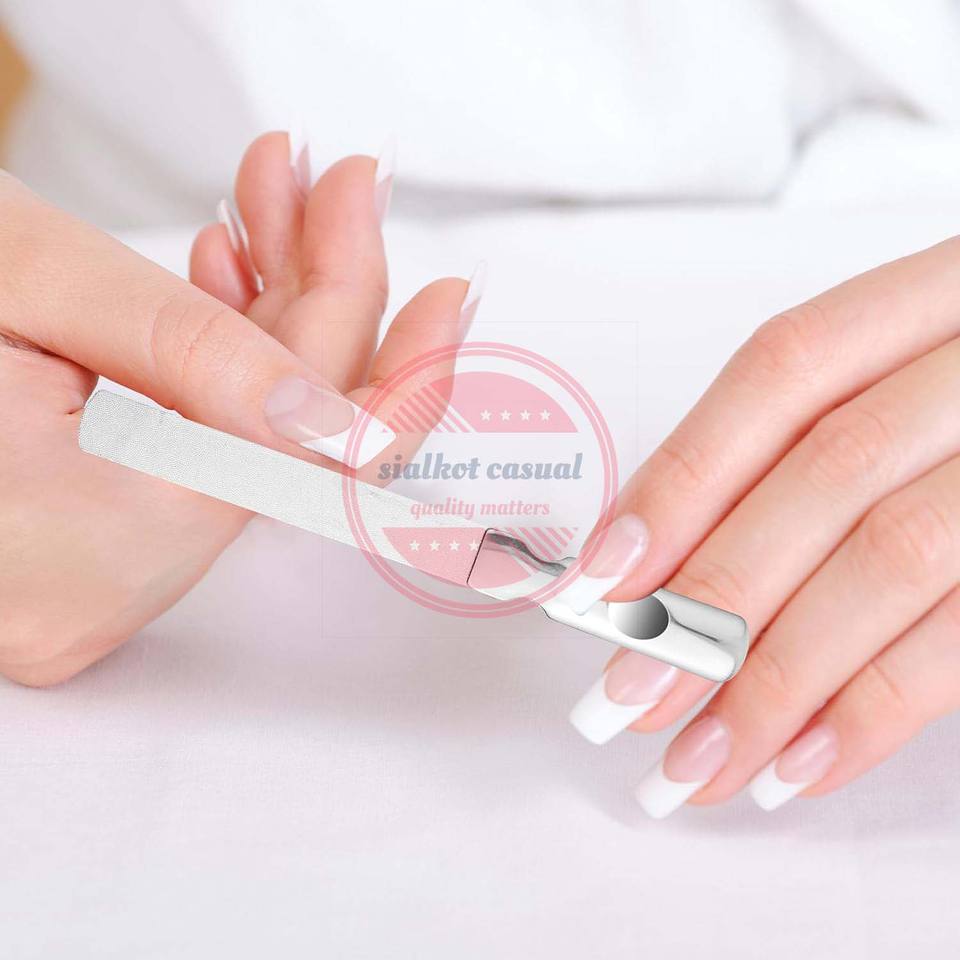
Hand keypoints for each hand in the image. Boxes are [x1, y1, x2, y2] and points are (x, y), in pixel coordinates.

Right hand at [0, 133, 477, 685]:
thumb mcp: (26, 282)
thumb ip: (197, 352)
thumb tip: (334, 414)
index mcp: (78, 548)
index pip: (301, 457)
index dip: (386, 365)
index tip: (437, 293)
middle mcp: (90, 592)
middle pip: (284, 445)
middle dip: (327, 308)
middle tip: (347, 205)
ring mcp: (87, 576)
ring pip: (249, 439)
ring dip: (274, 316)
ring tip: (274, 204)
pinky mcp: (87, 542)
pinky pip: (198, 451)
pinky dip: (224, 359)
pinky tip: (231, 271)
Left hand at [568, 238, 959, 815]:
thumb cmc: (955, 403)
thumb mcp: (887, 386)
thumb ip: (784, 454)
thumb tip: (646, 561)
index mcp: (926, 302)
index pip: (781, 374)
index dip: (683, 476)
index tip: (604, 576)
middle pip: (827, 476)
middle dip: (714, 597)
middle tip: (629, 694)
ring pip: (894, 560)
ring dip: (777, 679)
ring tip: (698, 759)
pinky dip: (876, 709)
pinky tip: (798, 763)